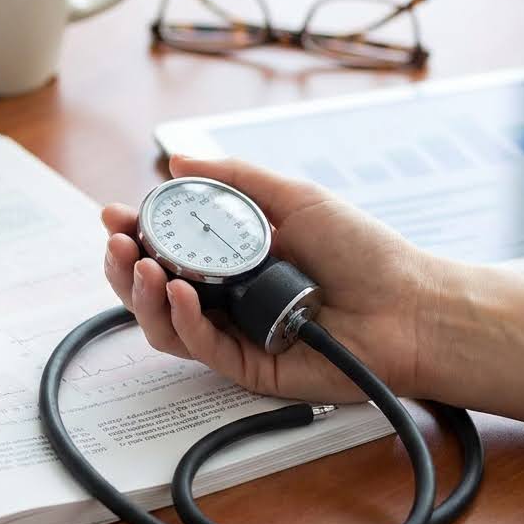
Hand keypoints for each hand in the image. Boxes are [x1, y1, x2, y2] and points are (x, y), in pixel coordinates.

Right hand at [101, 156, 448, 402]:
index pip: (168, 249)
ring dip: (142, 296)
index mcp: (235, 258)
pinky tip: (181, 295)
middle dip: (123, 268)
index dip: (134, 234)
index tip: (114, 215)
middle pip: (154, 291)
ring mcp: (237, 334)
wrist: (409, 305)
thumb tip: (180, 157)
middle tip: (117, 244)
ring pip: (166, 326)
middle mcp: (229, 298)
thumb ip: (236, 179)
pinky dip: (184, 321)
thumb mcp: (296, 198)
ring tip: (140, 267)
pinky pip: (202, 349)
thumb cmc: (364, 252)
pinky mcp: (250, 366)